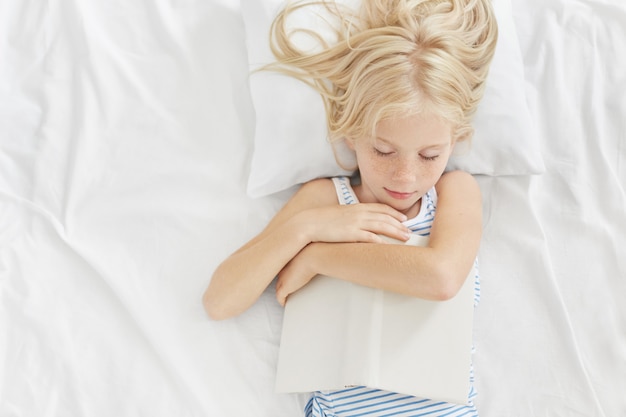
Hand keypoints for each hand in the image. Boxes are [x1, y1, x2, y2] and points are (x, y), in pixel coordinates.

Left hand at [275, 244, 316, 305]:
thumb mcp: (309, 255)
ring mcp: (281, 279)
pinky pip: (279, 297)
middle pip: (279, 280)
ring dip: (282, 293)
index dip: (286, 276)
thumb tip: (316, 259)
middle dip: (282, 285)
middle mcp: (281, 270)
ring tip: (286, 298)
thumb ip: (308, 258)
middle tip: (287, 290)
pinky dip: (281, 301)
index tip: (290, 279)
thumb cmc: (313, 253)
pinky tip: (284, 303)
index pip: (283, 271)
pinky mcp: (284, 288)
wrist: (311, 257)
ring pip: (279, 289)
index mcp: (285, 261)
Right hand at [294, 203, 409, 243]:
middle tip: (410, 230)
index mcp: (357, 207)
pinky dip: (379, 240)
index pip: (380, 208)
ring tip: (406, 237)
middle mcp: (359, 213)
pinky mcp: (350, 233)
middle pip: (385, 217)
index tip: (404, 218)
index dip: (394, 213)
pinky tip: (388, 245)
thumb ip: (353, 215)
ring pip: (381, 226)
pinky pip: (368, 237)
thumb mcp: (340, 213)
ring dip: (395, 231)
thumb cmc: (322, 220)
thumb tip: (360, 222)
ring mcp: (355, 223)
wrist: (308, 223)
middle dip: (399, 224)